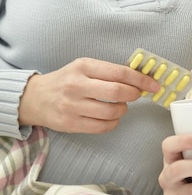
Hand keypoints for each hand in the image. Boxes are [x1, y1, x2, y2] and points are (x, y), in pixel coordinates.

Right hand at [18, 57, 159, 133]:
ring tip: (121, 106)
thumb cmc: (66, 80)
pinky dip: (113, 123)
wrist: (36, 98)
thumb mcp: (84, 67)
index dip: (140, 79)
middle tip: (136, 95)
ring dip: (123, 110)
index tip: (153, 84)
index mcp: (83, 66)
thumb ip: (108, 71)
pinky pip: (102, 127)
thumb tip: (138, 77)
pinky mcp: (71, 124)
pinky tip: (111, 117)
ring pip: (111, 112)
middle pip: (117, 92)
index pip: (118, 72)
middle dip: (134, 94)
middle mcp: (77, 85)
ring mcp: (73, 106)